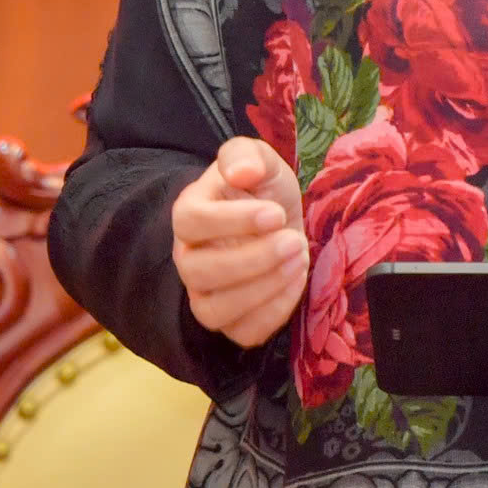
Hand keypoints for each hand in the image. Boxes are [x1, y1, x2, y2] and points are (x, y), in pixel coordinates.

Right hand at [170, 137, 307, 347]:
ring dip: (263, 289)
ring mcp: (204, 295)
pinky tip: (296, 282)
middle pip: (200, 272)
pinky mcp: (231, 322)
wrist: (280, 223)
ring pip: (215, 311)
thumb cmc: (263, 190)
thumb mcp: (260, 160)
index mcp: (189, 213)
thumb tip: (242, 171)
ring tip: (299, 259)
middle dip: (253, 260)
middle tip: (293, 240)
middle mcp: (188, 259)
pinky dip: (273, 313)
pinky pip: (243, 333)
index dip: (232, 221)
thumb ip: (246, 155)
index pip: (191, 222)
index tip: (276, 214)